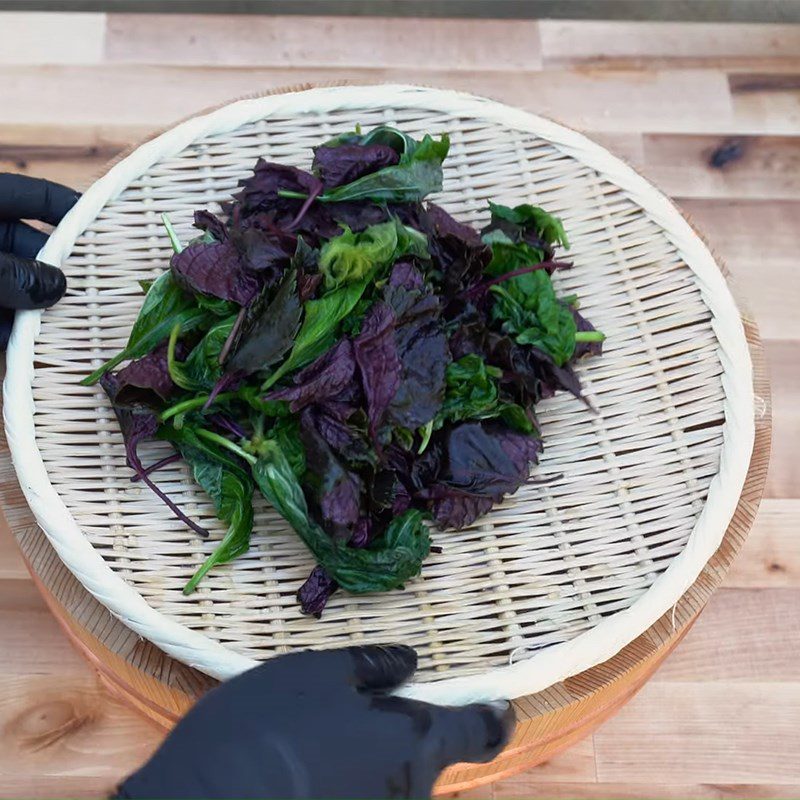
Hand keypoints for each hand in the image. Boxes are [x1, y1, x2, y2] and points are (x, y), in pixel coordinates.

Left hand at [0, 173, 78, 347]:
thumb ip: (12, 274)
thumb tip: (57, 287)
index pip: (33, 196)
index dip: (70, 209)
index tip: (105, 228)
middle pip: (29, 246)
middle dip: (56, 271)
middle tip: (89, 290)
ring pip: (14, 284)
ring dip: (34, 306)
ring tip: (61, 323)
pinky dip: (7, 327)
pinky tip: (20, 341)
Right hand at [117, 646, 512, 799]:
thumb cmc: (267, 727)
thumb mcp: (316, 674)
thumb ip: (372, 668)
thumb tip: (410, 661)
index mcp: (413, 743)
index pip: (482, 732)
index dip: (492, 716)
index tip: (494, 705)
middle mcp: (410, 794)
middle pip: (426, 759)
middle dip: (400, 738)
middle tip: (350, 719)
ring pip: (389, 783)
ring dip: (366, 764)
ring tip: (312, 747)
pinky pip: (360, 796)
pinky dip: (344, 782)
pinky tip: (304, 771)